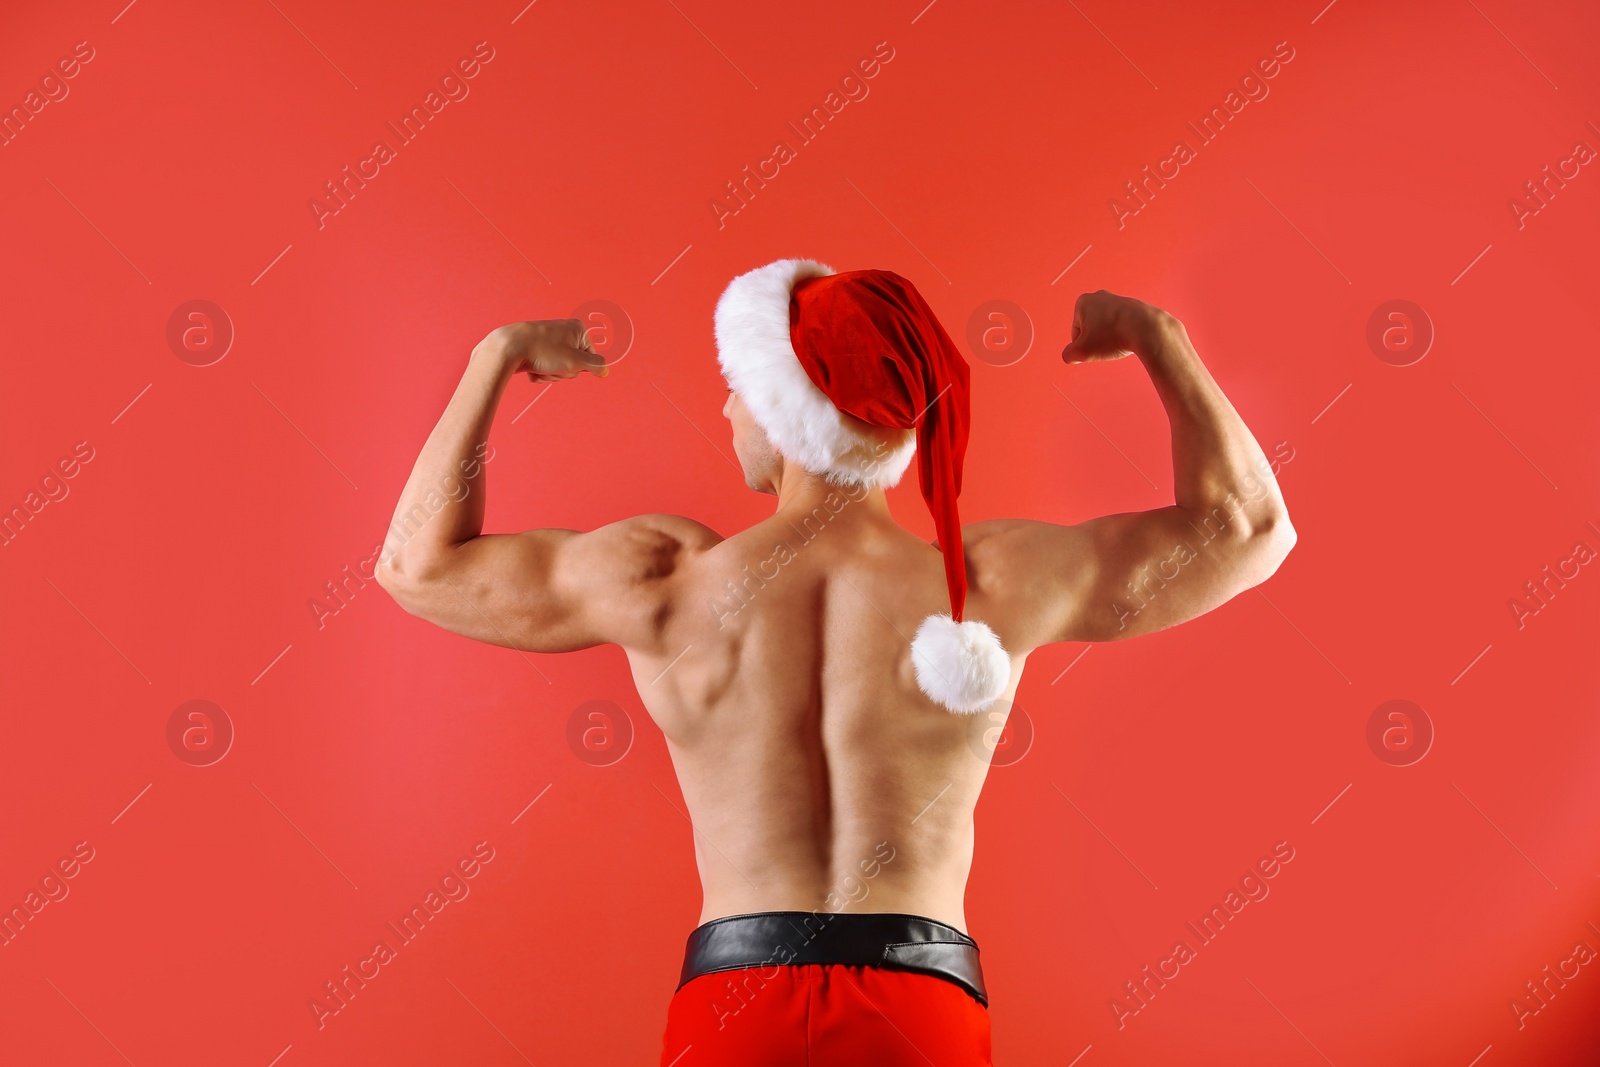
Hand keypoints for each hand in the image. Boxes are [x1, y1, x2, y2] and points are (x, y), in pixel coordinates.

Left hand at [476, 319, 608, 380]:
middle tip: (554, 366)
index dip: (581, 367)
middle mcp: (563, 331)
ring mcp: (548, 340)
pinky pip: (544, 367)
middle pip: (574, 363)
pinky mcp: (534, 348)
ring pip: (558, 367)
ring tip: (540, 367)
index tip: (570, 365)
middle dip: (564, 372)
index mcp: (577, 329)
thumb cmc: (542, 351)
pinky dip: (540, 372)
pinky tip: (532, 369)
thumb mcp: (576, 361)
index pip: (591, 357)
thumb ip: (596, 366)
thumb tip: (605, 370)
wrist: (508, 348)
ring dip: (551, 374)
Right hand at [1060, 290, 1173, 363]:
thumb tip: (1070, 356)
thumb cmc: (1112, 337)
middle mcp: (1099, 297)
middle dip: (1097, 340)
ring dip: (1110, 338)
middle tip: (1106, 347)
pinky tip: (1129, 339)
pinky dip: (1123, 334)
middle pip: (1091, 328)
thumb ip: (1069, 355)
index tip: (1094, 349)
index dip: (1083, 346)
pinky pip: (1122, 325)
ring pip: (1107, 327)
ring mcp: (1118, 300)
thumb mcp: (1081, 352)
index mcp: (1083, 302)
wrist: (1145, 328)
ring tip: (1119, 343)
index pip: (1076, 333)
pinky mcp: (1133, 307)